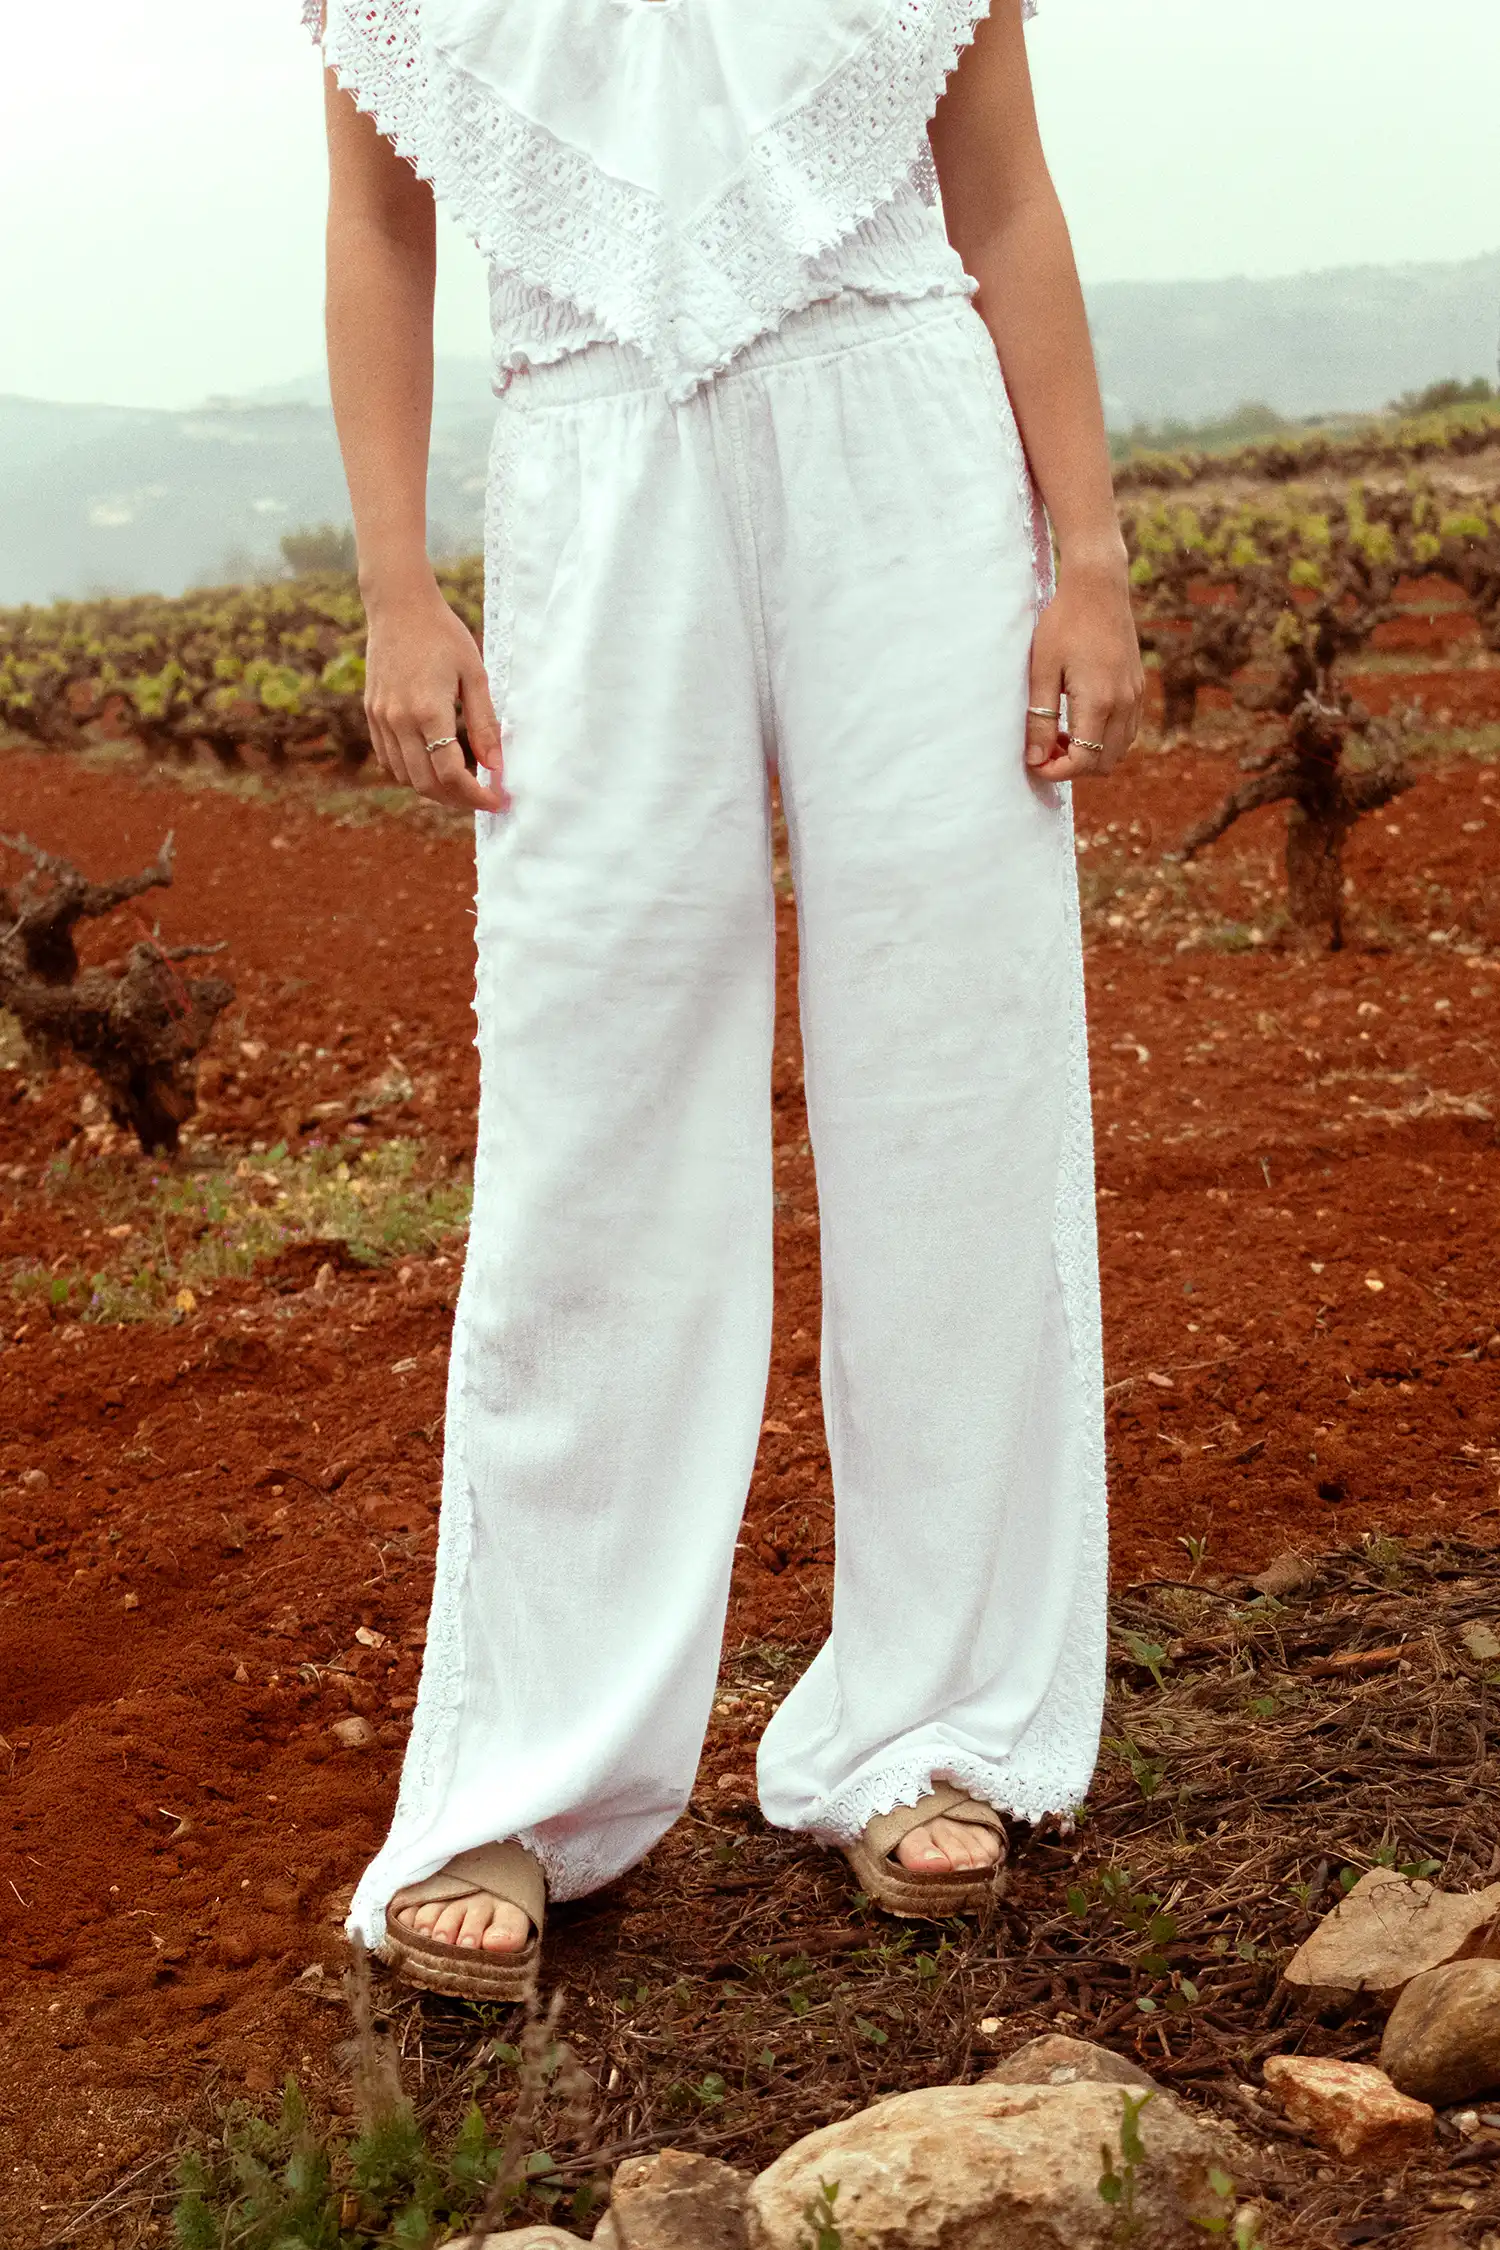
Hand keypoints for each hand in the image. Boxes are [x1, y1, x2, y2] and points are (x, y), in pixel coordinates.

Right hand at [363, 575, 507, 812]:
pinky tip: (434, 766)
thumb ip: (485, 723)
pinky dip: (412, 772)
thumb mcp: (475, 675)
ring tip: (462, 786)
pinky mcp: (372, 714)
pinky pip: (390, 760)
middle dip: (458, 800)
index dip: (476, 796)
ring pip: (405, 777)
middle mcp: (399, 720)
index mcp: (428, 710)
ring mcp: (381, 718)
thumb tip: (496, 766)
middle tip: (483, 798)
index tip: (497, 800)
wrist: (399, 606)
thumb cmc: (443, 634)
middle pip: (426, 784)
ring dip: (435, 790)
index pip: (451, 773)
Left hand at [1024, 555, 1142, 783]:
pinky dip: (1104, 738)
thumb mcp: (1042, 671)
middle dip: (1073, 767)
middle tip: (1044, 748)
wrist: (1098, 587)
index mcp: (1099, 702)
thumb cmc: (1064, 623)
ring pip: (1118, 750)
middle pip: (1104, 764)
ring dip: (1090, 753)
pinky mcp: (1137, 687)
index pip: (1083, 761)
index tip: (1034, 762)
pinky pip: (1127, 731)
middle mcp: (1124, 703)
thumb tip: (1035, 759)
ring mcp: (1135, 696)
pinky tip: (1079, 720)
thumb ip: (1040, 718)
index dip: (1057, 772)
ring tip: (1059, 734)